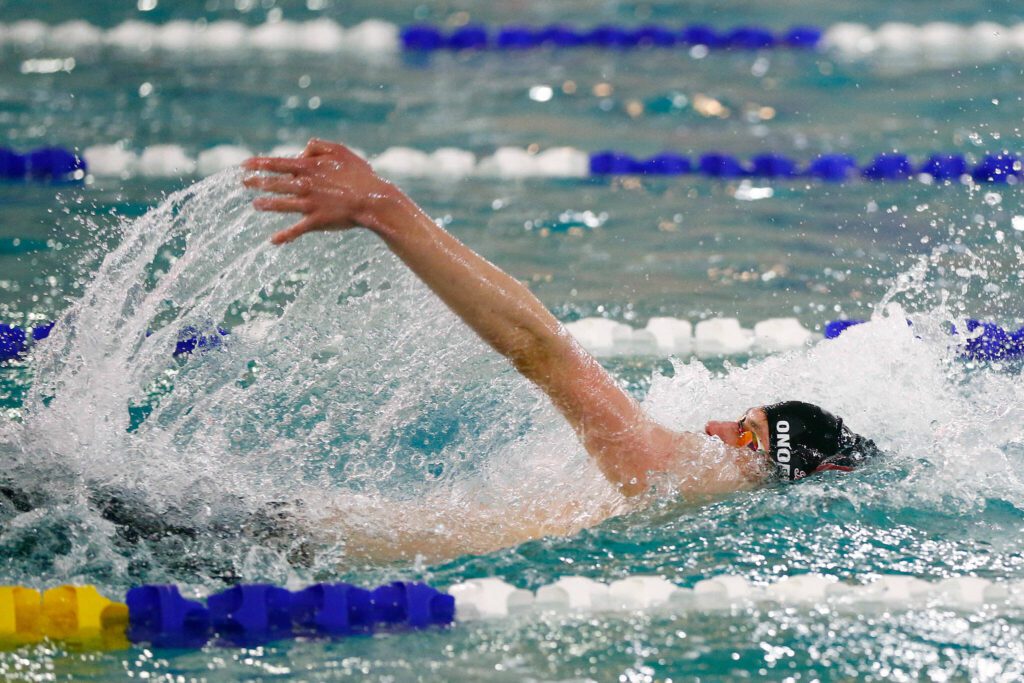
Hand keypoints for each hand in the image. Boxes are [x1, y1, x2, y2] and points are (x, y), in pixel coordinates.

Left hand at [243, 139, 399, 244]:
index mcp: (309, 167)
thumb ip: (318, 146)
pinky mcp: (316, 221)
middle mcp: (304, 185)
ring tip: (256, 205)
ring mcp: (309, 204)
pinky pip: (296, 229)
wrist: (373, 200)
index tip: (244, 164)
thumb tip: (301, 151)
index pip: (277, 163)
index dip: (258, 163)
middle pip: (274, 183)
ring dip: (266, 204)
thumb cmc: (359, 174)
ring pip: (281, 204)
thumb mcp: (340, 151)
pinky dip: (284, 236)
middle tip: (244, 182)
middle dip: (256, 182)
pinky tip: (273, 241)